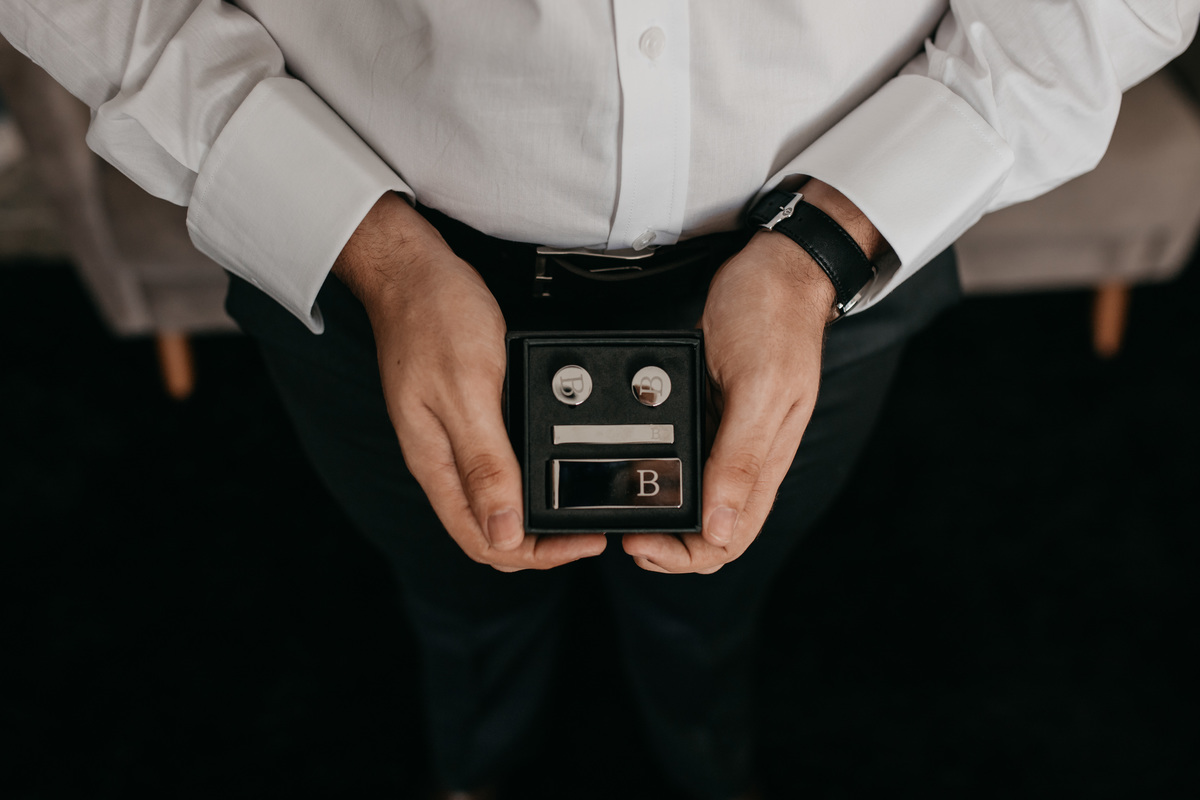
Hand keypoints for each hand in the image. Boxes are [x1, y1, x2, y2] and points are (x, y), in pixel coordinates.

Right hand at [335, 192, 606, 570]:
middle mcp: (443, 459)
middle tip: (589, 531)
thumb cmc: (434, 317)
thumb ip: (485, 462)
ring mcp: (452, 438)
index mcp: (437, 463)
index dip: (537, 554)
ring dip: (537, 513)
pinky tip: (554, 466)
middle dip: (543, 543)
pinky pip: (498, 464)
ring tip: (579, 508)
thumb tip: (504, 531)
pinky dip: (530, 475)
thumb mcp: (468, 390)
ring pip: (497, 500)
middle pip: (493, 530)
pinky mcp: (465, 414)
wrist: (412, 268)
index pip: (485, 541)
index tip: (583, 543)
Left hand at [623, 181, 882, 573]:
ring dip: (661, 512)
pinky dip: (660, 470)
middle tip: (624, 533)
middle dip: (667, 544)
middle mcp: (747, 457)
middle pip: (709, 530)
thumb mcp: (756, 387)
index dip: (685, 556)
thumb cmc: (773, 318)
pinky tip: (633, 466)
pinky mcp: (713, 412)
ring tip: (623, 508)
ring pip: (695, 499)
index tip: (641, 545)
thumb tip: (719, 528)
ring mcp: (729, 436)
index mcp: (765, 460)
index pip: (729, 539)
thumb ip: (740, 458)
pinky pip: (688, 458)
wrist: (776, 267)